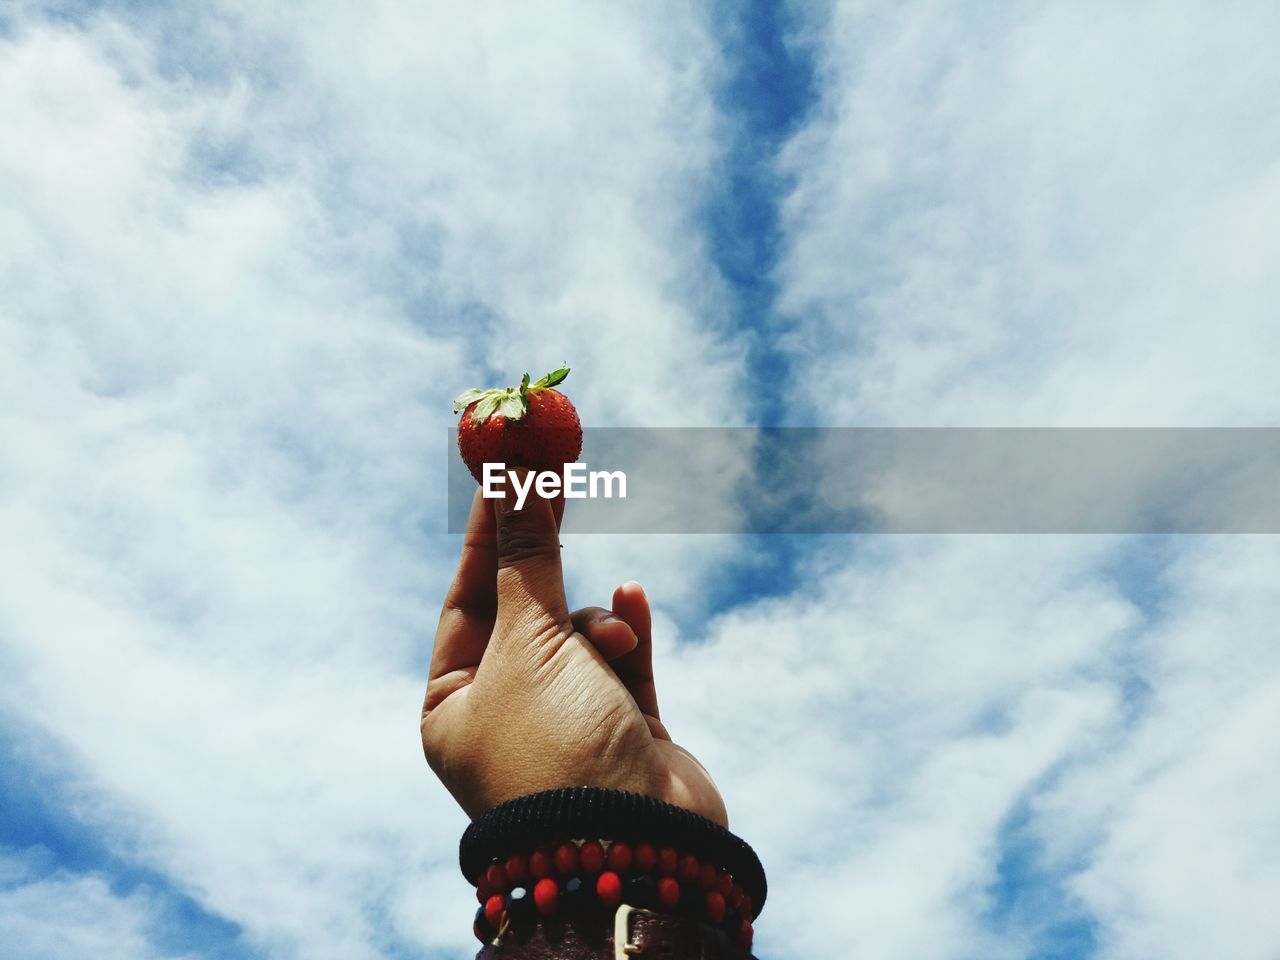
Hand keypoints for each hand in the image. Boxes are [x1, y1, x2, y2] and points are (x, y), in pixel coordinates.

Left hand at [421, 475, 726, 826]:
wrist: (637, 848)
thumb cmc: (558, 748)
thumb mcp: (531, 641)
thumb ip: (529, 558)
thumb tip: (515, 476)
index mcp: (455, 706)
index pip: (466, 596)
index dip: (489, 530)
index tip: (505, 468)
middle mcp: (506, 713)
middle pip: (524, 608)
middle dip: (543, 552)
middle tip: (554, 473)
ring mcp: (568, 722)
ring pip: (580, 634)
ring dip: (597, 624)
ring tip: (608, 648)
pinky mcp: (624, 730)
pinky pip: (623, 663)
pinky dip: (628, 633)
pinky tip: (636, 602)